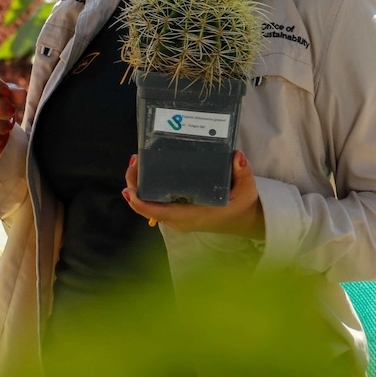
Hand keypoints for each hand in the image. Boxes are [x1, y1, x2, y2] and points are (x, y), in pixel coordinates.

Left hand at [123, 152, 264, 240]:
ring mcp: (177, 218)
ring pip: (150, 205)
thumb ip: (243, 172)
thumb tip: (237, 156)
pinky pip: (156, 203)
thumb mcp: (247, 189)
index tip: (128, 190)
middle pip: (148, 206)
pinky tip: (144, 172)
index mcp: (192, 215)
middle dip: (135, 185)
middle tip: (135, 160)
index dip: (139, 203)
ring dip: (139, 186)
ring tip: (137, 162)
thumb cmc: (242, 205)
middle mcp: (180, 219)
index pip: (159, 212)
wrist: (244, 220)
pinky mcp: (178, 213)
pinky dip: (147, 190)